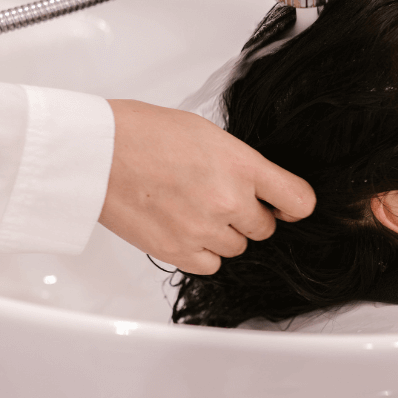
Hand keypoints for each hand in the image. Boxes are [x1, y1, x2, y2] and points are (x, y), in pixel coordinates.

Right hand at [98, 100, 314, 273]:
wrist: (97, 151)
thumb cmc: (144, 133)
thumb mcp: (208, 134)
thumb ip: (238, 164)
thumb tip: (254, 184)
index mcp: (242, 165)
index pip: (299, 200)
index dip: (294, 206)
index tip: (285, 206)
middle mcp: (230, 201)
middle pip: (264, 228)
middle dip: (249, 216)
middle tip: (220, 199)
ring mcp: (204, 229)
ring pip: (237, 248)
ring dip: (224, 235)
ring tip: (194, 209)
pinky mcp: (177, 251)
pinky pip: (210, 264)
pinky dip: (201, 252)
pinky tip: (183, 228)